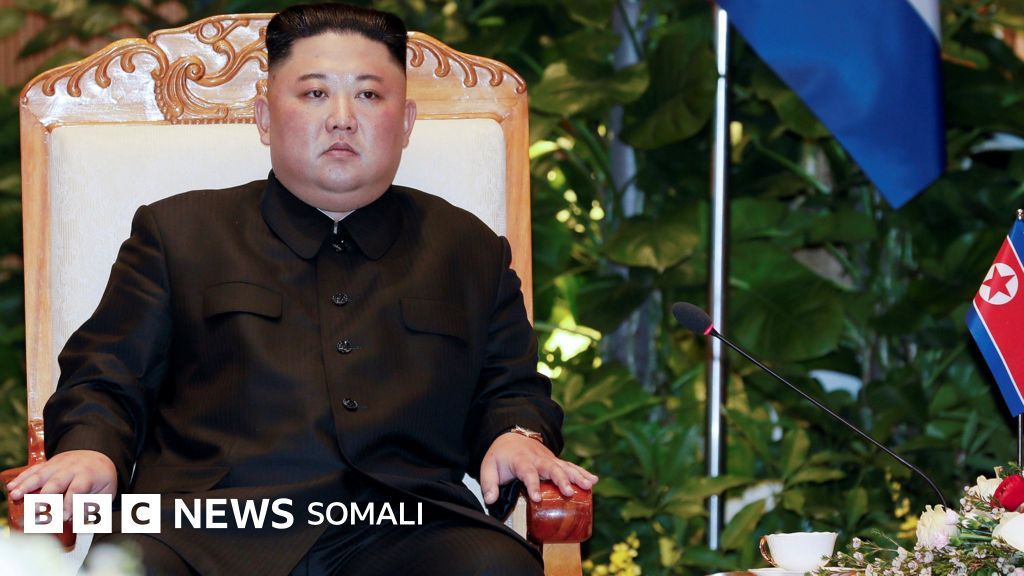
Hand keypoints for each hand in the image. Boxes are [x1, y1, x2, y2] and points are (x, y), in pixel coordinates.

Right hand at [5, 450, 116, 520]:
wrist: (99, 456)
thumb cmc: (101, 478)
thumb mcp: (105, 493)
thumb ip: (91, 507)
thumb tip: (76, 520)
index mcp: (88, 474)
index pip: (78, 489)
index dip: (69, 503)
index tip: (63, 517)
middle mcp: (72, 468)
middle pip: (56, 481)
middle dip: (45, 496)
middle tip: (36, 509)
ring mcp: (58, 464)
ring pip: (41, 474)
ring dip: (26, 485)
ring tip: (15, 496)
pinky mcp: (48, 464)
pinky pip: (33, 469)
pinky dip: (21, 478)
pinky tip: (12, 486)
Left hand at [479, 432, 597, 503]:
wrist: (511, 436)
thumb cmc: (501, 455)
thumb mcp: (488, 467)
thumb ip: (488, 484)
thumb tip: (491, 500)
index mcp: (521, 460)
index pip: (528, 472)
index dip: (532, 484)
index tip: (537, 498)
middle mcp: (538, 458)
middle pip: (551, 468)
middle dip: (561, 480)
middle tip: (569, 492)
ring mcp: (549, 459)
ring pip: (565, 466)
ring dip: (577, 475)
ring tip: (589, 485)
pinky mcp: (556, 462)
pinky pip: (571, 466)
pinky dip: (583, 472)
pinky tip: (594, 480)